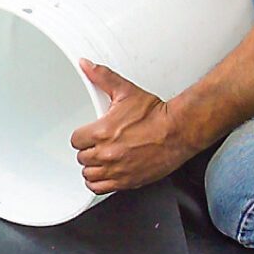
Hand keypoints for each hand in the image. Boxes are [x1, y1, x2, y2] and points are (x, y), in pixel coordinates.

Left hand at [70, 60, 196, 193]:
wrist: (177, 131)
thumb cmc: (155, 114)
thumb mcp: (126, 90)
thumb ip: (102, 77)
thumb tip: (86, 65)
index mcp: (102, 132)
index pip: (75, 140)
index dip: (81, 137)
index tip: (87, 135)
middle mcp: (107, 154)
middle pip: (82, 158)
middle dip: (88, 150)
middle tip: (97, 145)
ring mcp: (117, 170)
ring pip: (89, 175)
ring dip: (92, 167)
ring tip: (100, 160)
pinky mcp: (127, 181)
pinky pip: (102, 188)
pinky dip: (100, 183)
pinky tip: (105, 174)